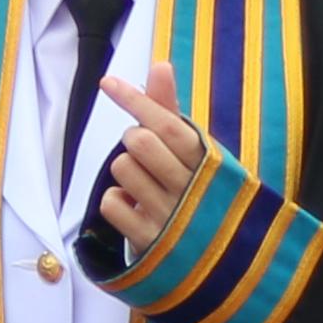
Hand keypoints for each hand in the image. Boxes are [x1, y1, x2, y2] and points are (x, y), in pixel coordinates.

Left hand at [91, 60, 209, 258]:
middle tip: (145, 155)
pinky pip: (111, 202)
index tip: (107, 82)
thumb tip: (160, 65)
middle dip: (133, 141)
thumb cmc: (196, 191)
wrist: (216, 258)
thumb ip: (170, 110)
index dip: (134, 100)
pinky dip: (116, 201)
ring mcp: (171, 218)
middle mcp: (192, 189)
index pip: (167, 122)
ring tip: (145, 186)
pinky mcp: (149, 242)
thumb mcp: (193, 151)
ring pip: (122, 169)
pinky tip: (135, 209)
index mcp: (208, 161)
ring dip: (125, 173)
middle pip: (140, 143)